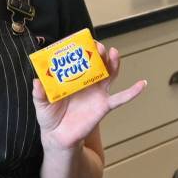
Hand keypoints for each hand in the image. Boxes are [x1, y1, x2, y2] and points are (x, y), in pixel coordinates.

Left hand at [31, 43, 145, 150]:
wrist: (58, 137)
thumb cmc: (50, 117)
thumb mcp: (41, 103)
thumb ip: (39, 93)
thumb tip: (36, 82)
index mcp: (72, 78)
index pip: (78, 59)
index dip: (81, 49)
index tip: (82, 40)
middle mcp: (86, 82)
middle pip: (96, 63)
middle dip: (98, 53)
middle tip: (98, 46)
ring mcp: (97, 92)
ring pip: (109, 74)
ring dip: (113, 63)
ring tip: (114, 53)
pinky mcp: (104, 106)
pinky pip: (121, 98)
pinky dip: (132, 92)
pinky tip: (142, 84)